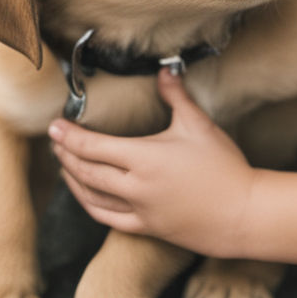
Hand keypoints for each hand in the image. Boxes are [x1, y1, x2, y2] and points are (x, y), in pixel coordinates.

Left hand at [48, 68, 254, 257]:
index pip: (94, 146)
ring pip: (91, 197)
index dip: (69, 136)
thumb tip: (165, 70)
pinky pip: (107, 218)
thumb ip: (177, 96)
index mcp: (144, 158)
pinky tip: (86, 196)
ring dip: (73, 180)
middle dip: (65, 155)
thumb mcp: (199, 125)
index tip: (54, 126)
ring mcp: (139, 210)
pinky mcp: (146, 227)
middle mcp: (135, 186)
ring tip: (64, 165)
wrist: (242, 212)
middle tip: (54, 141)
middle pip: (86, 171)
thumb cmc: (223, 167)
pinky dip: (90, 205)